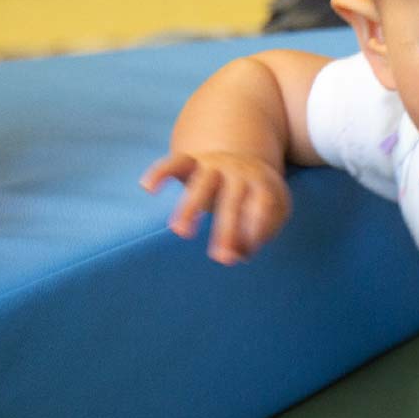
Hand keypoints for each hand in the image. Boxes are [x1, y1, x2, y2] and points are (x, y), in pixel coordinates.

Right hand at [140, 151, 290, 264]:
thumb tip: (236, 256)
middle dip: (226, 230)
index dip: (256, 228)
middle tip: (220, 259)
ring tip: (180, 232)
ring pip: (201, 184)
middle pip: (232, 201)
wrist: (245, 157)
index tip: (244, 254)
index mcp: (263, 184)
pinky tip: (147, 187)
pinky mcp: (193, 161)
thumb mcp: (271, 212)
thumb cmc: (258, 197)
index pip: (263, 205)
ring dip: (190, 208)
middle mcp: (239, 171)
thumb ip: (257, 236)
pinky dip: (160, 172)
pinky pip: (175, 162)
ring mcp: (215, 164)